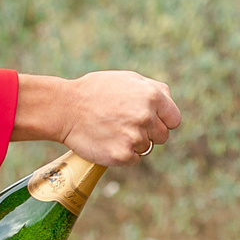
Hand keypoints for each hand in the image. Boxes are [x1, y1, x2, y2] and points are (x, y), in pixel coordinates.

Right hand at [14, 70, 181, 166]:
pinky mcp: (122, 155)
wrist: (65, 108)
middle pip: (162, 136)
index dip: (162, 121)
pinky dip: (123, 154)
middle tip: (125, 125)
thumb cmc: (96, 91)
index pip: (174, 120)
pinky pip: (134, 160)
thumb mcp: (128, 79)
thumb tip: (170, 104)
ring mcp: (135, 138)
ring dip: (133, 143)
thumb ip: (154, 90)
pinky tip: (108, 141)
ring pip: (147, 148)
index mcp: (151, 96)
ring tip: (112, 130)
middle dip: (148, 133)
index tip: (150, 122)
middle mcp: (146, 117)